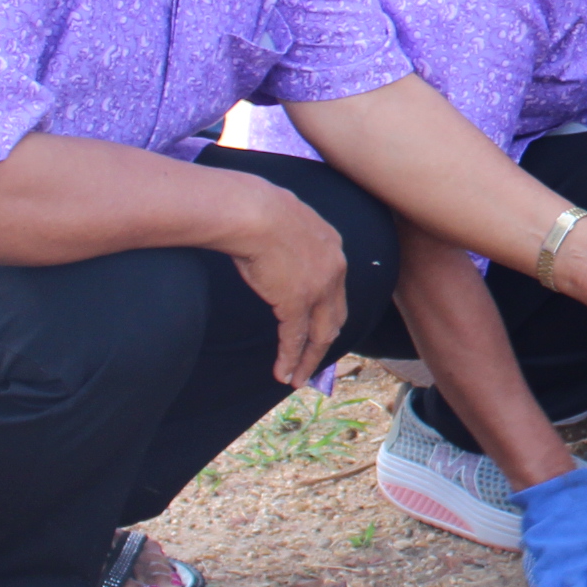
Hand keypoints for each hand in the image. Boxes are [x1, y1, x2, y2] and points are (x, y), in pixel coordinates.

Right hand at [222, 180, 350, 385]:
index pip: (336, 288)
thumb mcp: (288, 220)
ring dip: (308, 359)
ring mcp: (318, 288)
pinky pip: (295, 338)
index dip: (327, 312)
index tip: (319, 328)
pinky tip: (282, 374)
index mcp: (333, 247)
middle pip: (334, 317)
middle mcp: (334, 270)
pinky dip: (290, 359)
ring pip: (320, 334)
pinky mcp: (296, 301)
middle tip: (313, 362)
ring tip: (297, 378)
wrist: (250, 210)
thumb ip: (293, 237)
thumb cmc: (257, 208)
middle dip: (324, 343)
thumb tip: (276, 238)